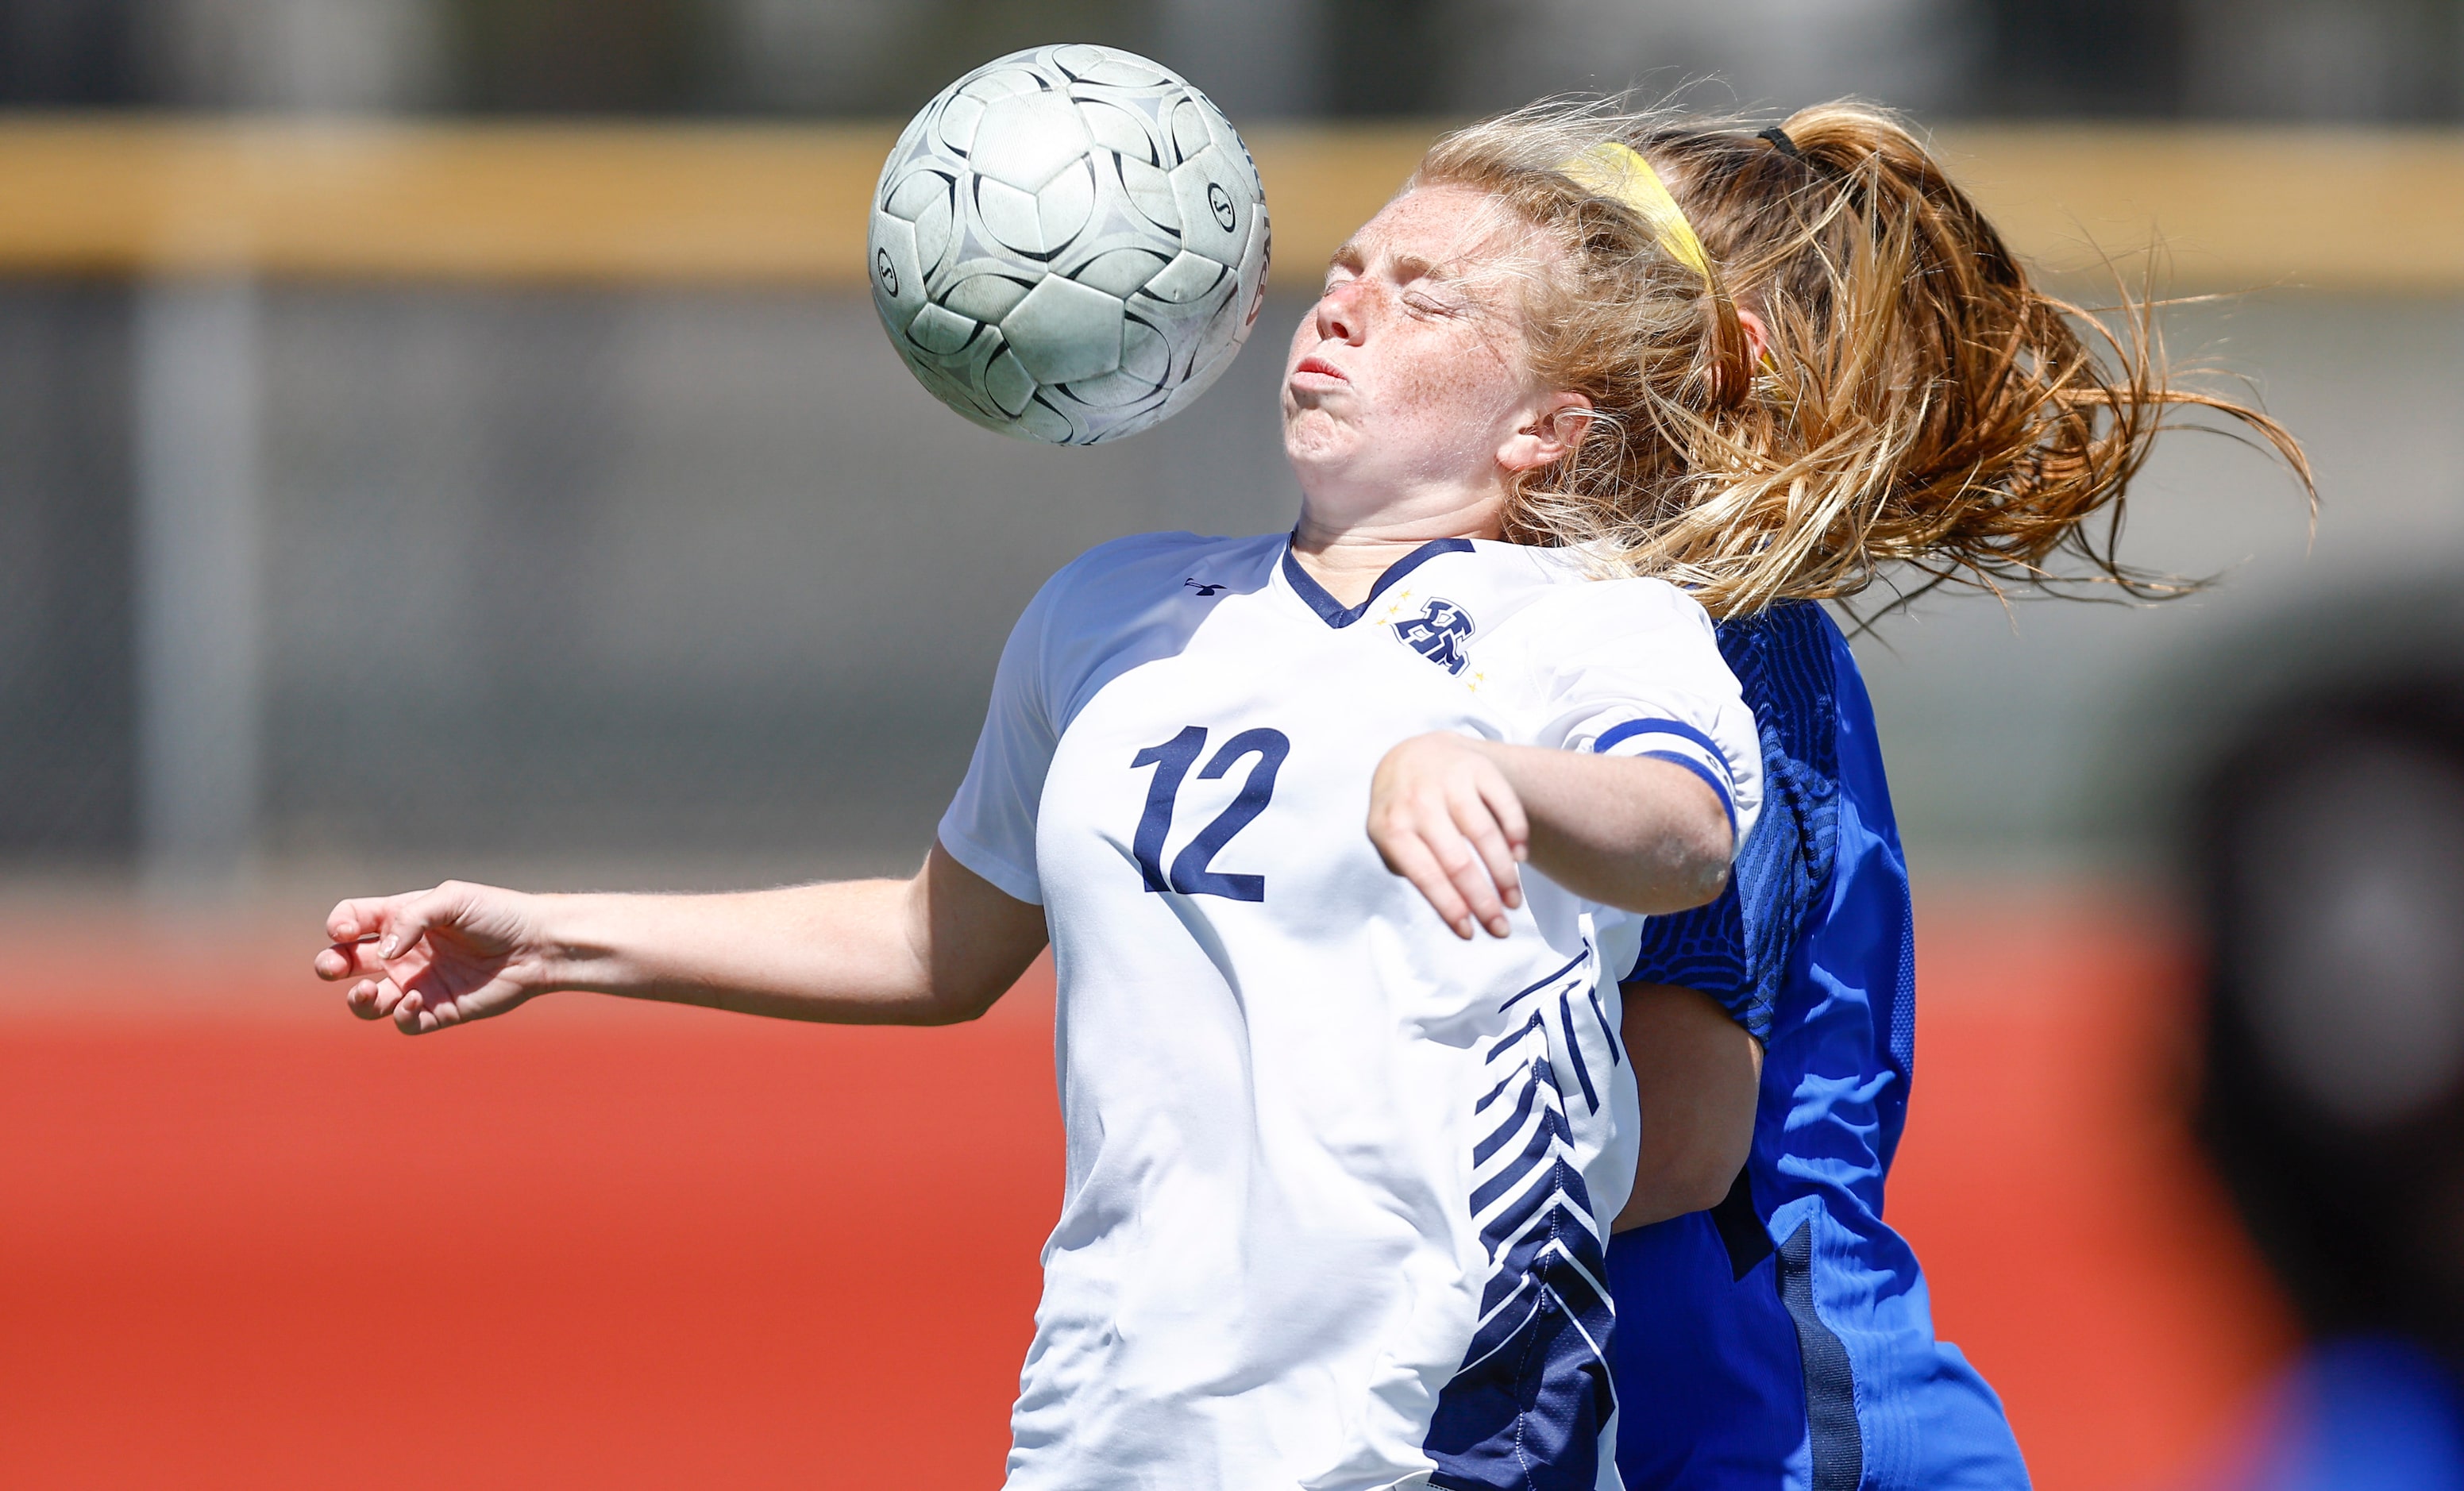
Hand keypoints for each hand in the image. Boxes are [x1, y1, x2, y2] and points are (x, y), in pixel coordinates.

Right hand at [313, 881, 553, 1034]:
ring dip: (357, 1000)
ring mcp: (418, 983)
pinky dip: (400, 1015)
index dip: (339, 925)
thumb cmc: (497, 913)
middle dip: (330, 965)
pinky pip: (403, 1022)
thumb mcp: (452, 899)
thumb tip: (383, 953)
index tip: (346, 931)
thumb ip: (412, 919)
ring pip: (368, 1001)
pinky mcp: (437, 1010)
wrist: (537, 945)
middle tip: (333, 967)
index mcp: (401, 918)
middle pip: (346, 962)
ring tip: (367, 991)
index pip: (352, 921)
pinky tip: (414, 1000)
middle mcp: (404, 953)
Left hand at [1366, 733, 1529, 938]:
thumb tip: (1455, 910)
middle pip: (1458, 862)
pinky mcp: (1477, 767)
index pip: (1425, 875)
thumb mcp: (1388, 838)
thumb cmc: (1402, 812)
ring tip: (1514, 901)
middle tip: (1500, 928)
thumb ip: (1411, 870)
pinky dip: (1516, 833)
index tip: (1469, 932)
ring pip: (1485, 835)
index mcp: (1391, 827)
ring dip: (1505, 874)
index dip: (1449, 907)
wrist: (1413, 754)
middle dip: (1483, 901)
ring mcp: (1449, 781)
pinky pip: (1504, 804)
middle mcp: (1419, 802)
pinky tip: (1519, 857)